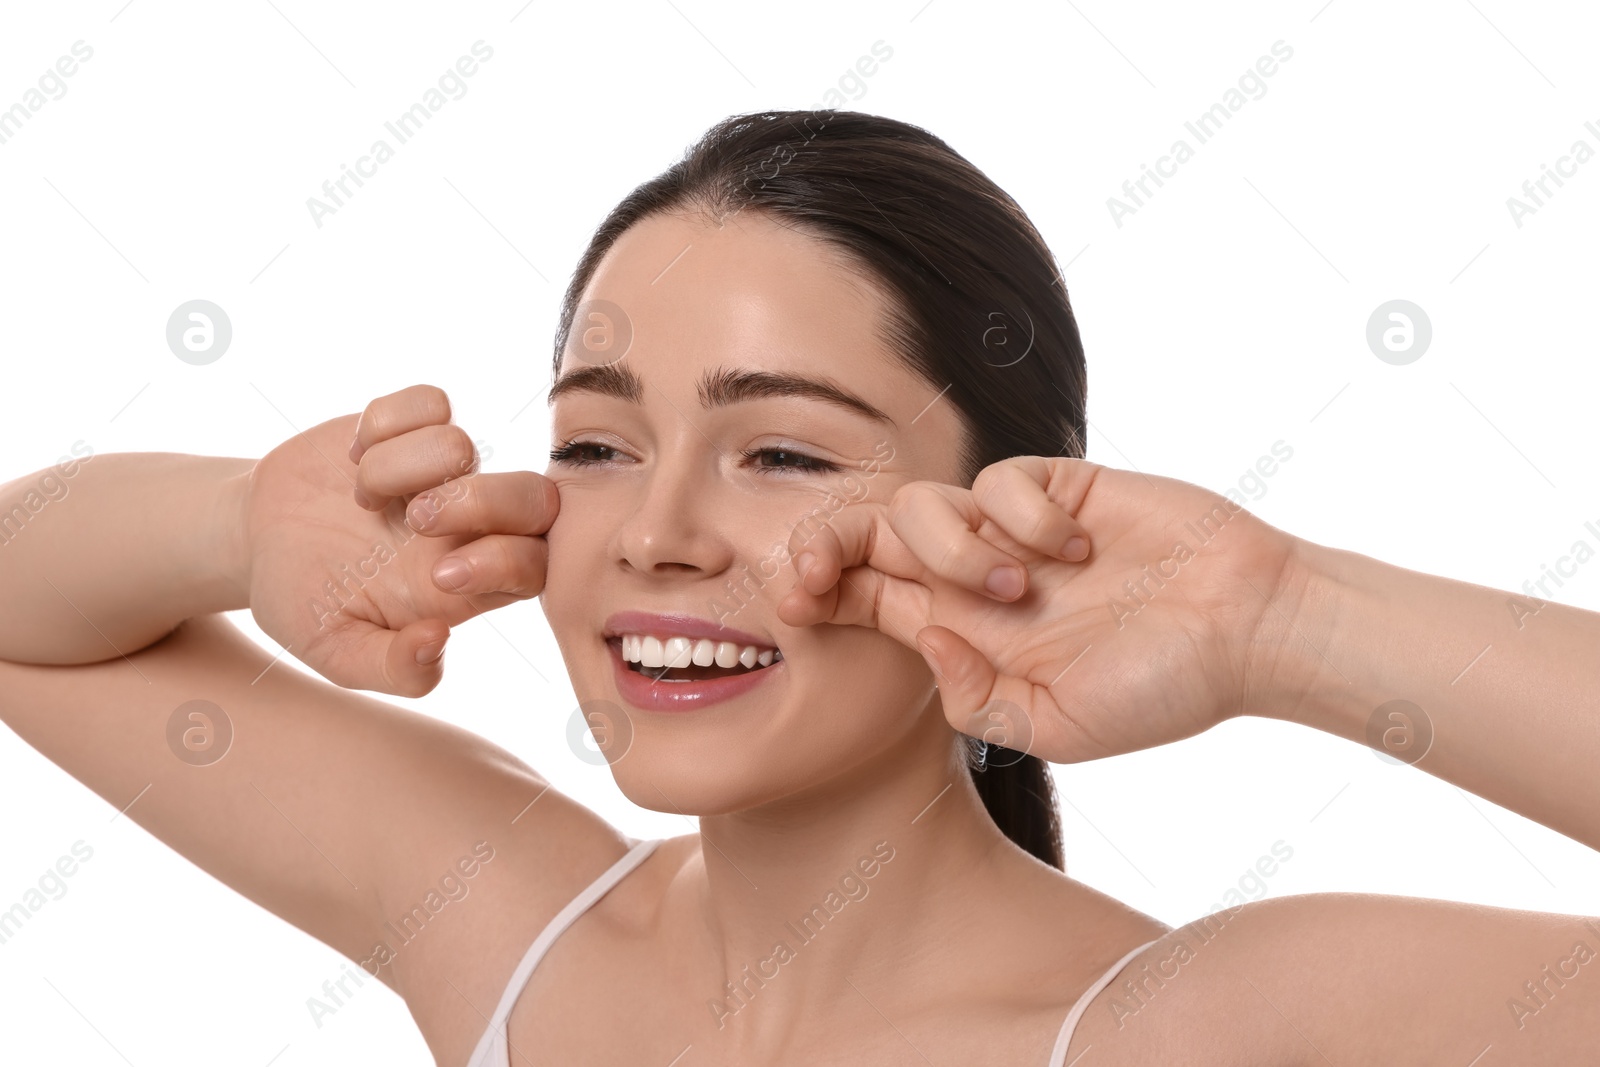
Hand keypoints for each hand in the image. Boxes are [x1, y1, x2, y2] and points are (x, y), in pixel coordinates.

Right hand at [240, 384, 557, 695]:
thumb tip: (438, 642)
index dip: (504, 563)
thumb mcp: (338, 653)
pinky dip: (382, 423)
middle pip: (535, 497)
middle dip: (480, 502)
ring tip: (360, 499)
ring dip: (398, 468)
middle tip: (415, 519)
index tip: (437, 576)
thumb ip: (393, 669)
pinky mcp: (413, 425)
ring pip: (462, 444)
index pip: (535, 565)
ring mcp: (445, 470)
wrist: (254, 540)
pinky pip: (429, 401)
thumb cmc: (306, 604)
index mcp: (470, 584)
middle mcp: (471, 524)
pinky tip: (351, 458)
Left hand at [775, 456, 1302, 762]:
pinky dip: (1022, 514)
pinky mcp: (1059, 486)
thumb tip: (924, 642)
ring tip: (1020, 586)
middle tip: (819, 568)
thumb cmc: (1163, 689)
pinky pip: (999, 479)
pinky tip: (1072, 549)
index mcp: (964, 633)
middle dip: (828, 542)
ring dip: (950, 546)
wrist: (1251, 630)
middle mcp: (977, 577)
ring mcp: (1015, 529)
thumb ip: (977, 699)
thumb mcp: (1059, 728)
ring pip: (923, 503)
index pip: (864, 598)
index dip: (816, 590)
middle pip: (869, 536)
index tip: (792, 602)